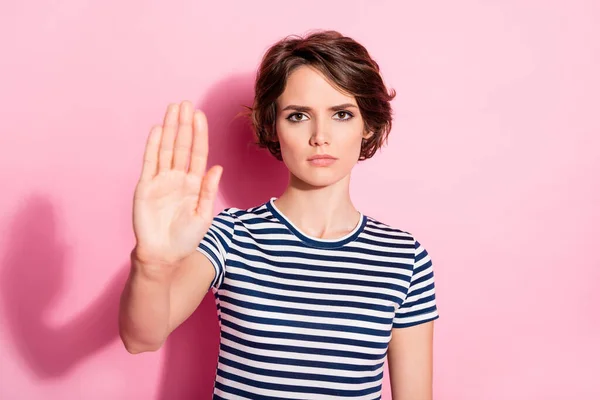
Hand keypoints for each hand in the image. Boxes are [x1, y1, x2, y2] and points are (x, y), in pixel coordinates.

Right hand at [132, 101, 221, 266]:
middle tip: (186, 104)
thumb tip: (218, 167)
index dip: (199, 135)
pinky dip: (153, 145)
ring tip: (173, 109)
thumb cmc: (186, 238)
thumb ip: (208, 190)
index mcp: (193, 183)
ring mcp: (161, 180)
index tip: (200, 116)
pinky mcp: (145, 186)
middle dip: (184, 125)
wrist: (164, 255)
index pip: (197, 153)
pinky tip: (158, 129)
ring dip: (170, 129)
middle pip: (182, 146)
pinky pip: (150, 162)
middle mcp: (177, 177)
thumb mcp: (203, 214)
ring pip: (166, 149)